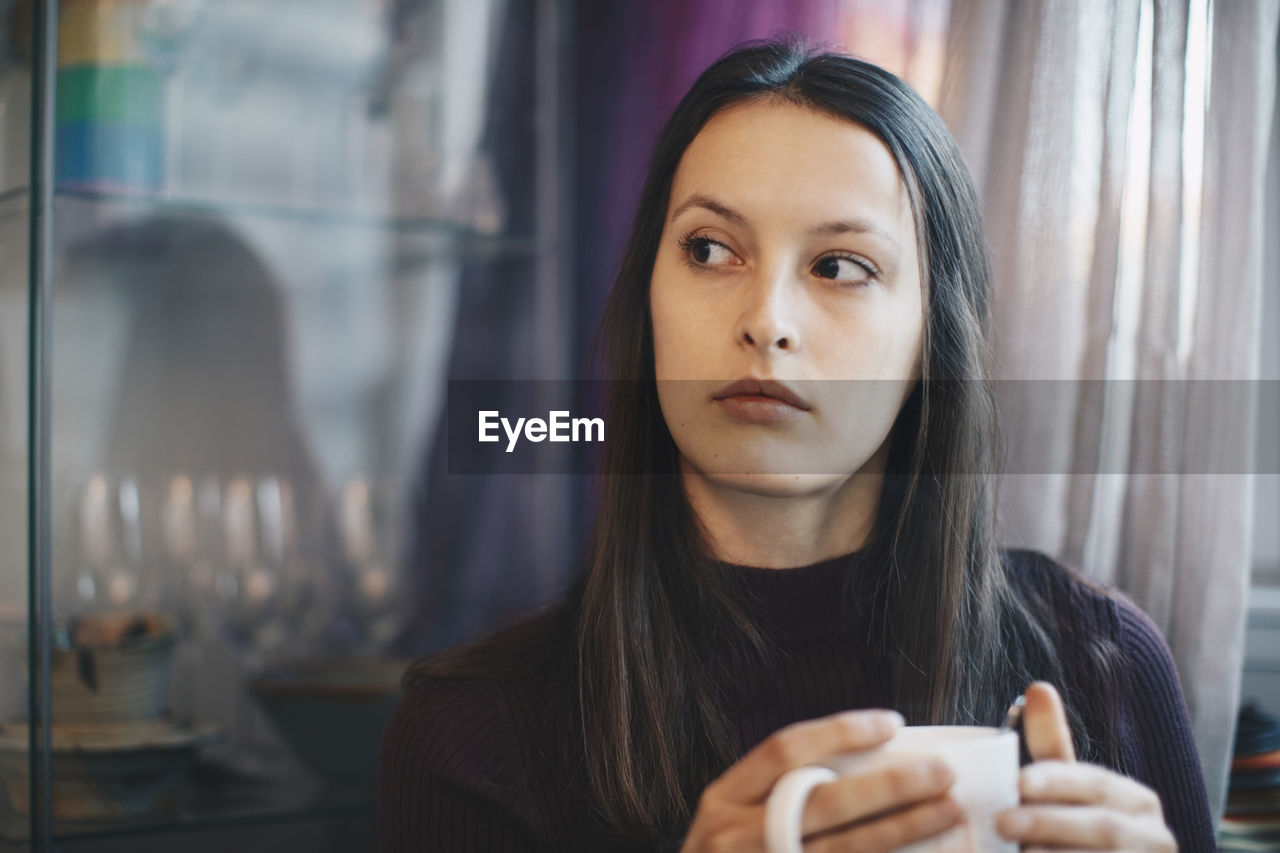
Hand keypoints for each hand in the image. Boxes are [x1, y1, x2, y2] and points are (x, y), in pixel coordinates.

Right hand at [680, 709, 966, 852]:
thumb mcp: (731, 817)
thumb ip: (780, 790)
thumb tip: (869, 757)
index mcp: (723, 799)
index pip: (785, 748)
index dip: (840, 732)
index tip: (892, 722)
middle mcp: (735, 837)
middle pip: (824, 802)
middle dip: (891, 785)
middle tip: (942, 771)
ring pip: (845, 851)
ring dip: (905, 829)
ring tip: (949, 811)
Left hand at [996, 682, 1176, 851]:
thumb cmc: (1075, 837)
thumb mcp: (1064, 792)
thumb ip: (1053, 747)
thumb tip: (1038, 687)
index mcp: (1136, 801)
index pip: (1095, 783)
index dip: (1057, 782)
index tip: (1019, 783)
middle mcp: (1153, 835)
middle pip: (1100, 825)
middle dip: (1048, 822)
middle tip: (1003, 822)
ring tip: (1019, 852)